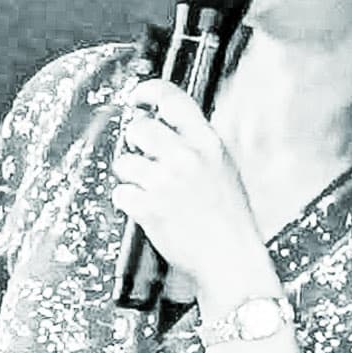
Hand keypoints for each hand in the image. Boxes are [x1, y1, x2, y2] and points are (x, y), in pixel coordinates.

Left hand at [111, 79, 273, 301]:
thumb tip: (165, 124)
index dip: (146, 92)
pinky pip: (121, 193)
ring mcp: (165, 182)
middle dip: (135, 143)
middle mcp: (186, 157)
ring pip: (124, 162)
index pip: (171, 98)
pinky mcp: (148, 207)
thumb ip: (197, 144)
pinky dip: (128, 202)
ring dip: (130, 176)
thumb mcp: (224, 168)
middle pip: (138, 128)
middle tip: (143, 158)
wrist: (230, 260)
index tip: (136, 98)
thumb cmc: (230, 219)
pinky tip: (146, 209)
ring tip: (149, 190)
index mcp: (208, 143)